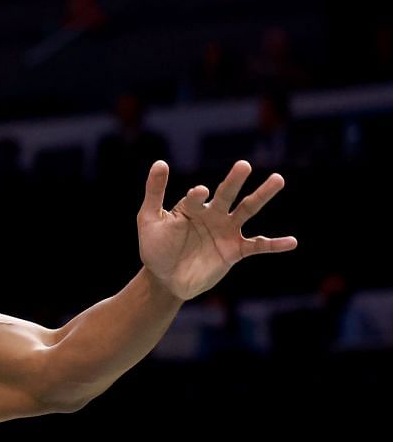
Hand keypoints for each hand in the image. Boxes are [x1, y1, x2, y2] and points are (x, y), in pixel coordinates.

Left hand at [138, 160, 296, 300]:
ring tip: (277, 179)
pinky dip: (274, 244)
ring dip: (262, 195)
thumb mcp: (149, 219)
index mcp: (191, 206)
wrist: (165, 279)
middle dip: (235, 180)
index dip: (197, 195)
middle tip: (243, 165)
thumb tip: (161, 162)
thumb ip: (155, 192)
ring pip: (247, 210)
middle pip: (228, 194)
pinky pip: (258, 246)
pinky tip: (291, 241)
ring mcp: (226, 231)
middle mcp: (212, 214)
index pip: (196, 197)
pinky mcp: (235, 251)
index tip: (199, 192)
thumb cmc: (155, 247)